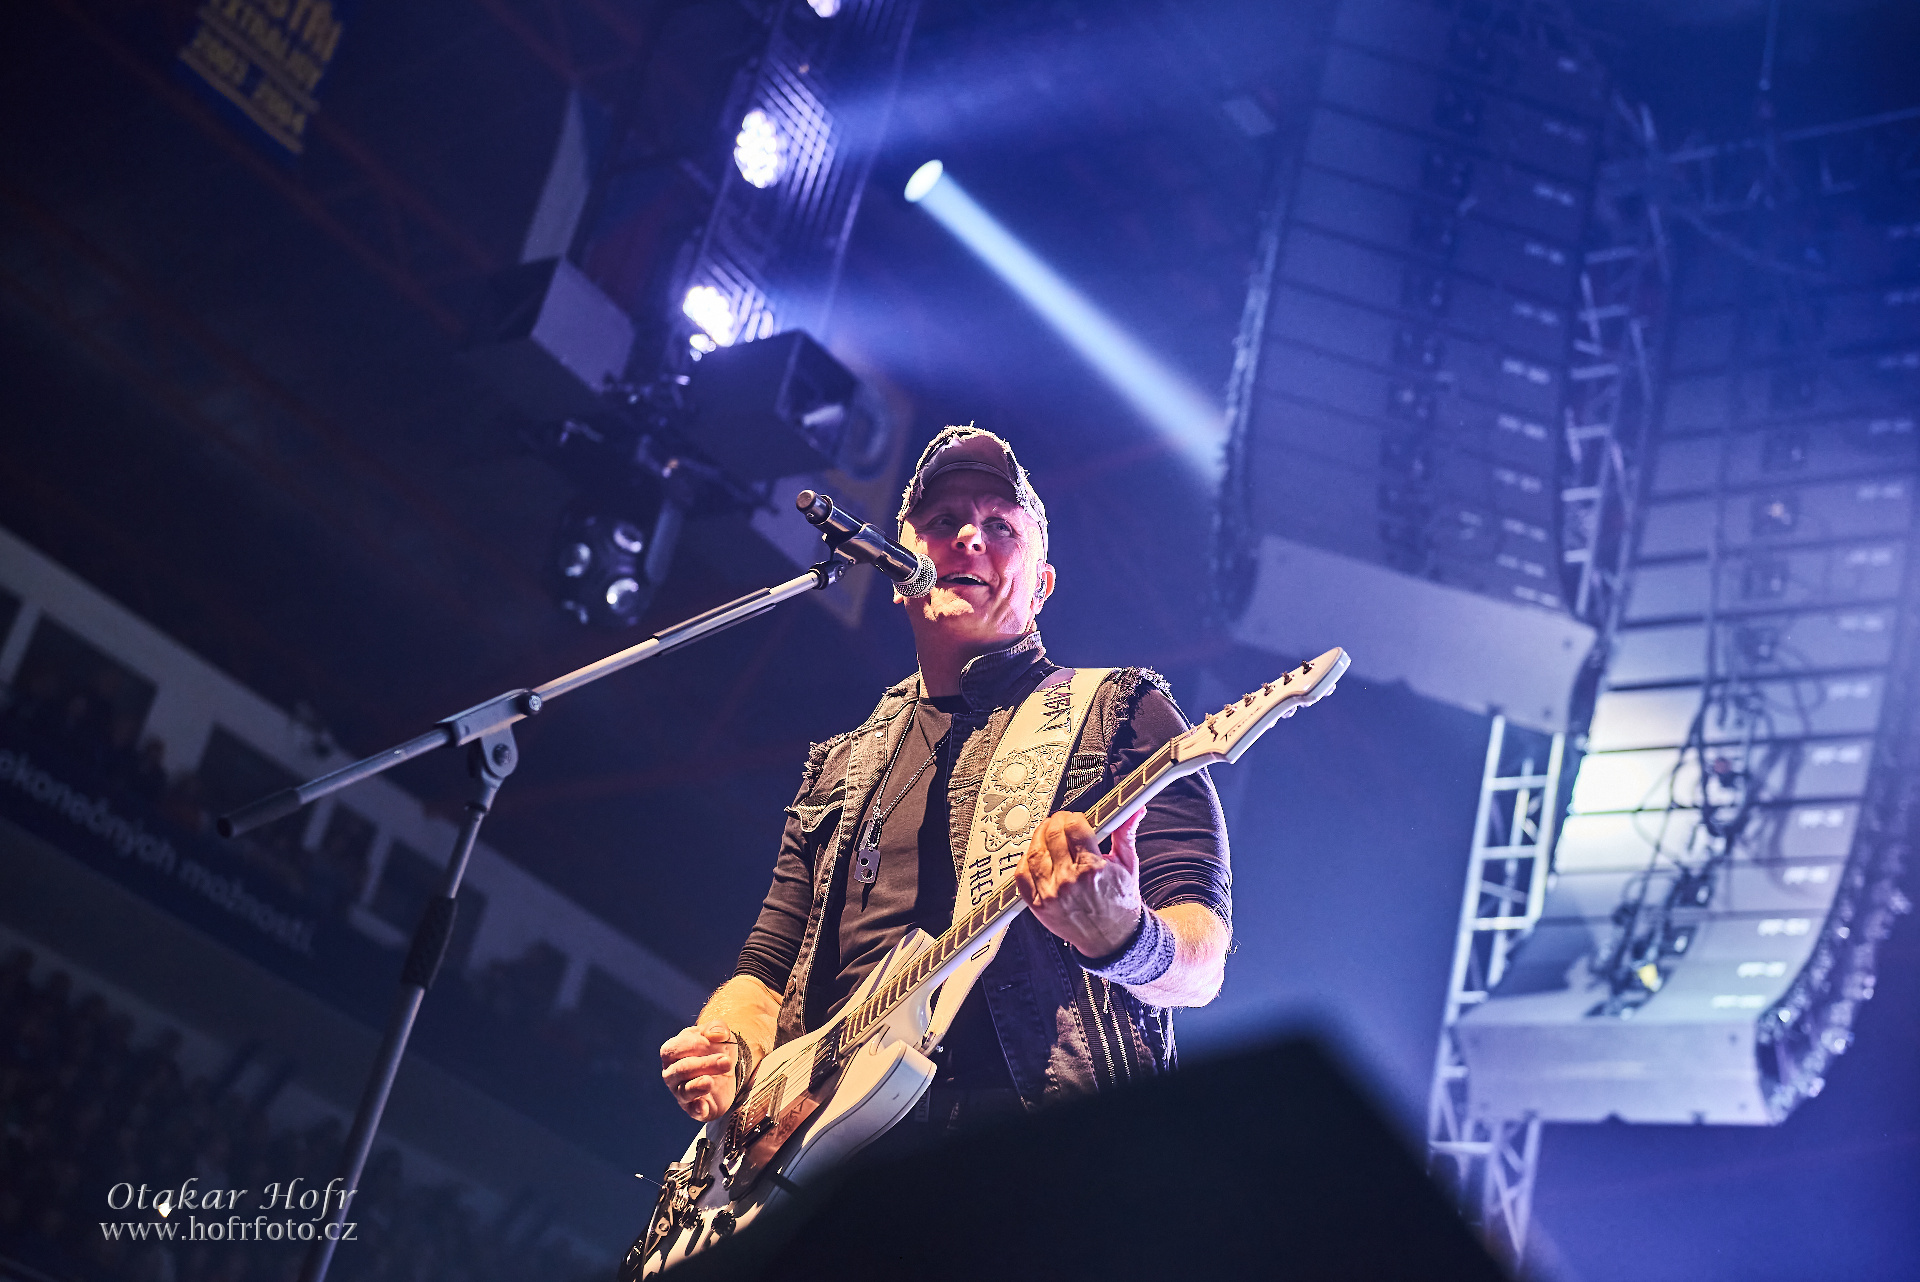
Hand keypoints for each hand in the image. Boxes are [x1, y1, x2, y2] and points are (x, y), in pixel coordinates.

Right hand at [660, 1023, 742, 1121]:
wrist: (727, 1070)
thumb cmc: (716, 1049)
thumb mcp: (719, 1034)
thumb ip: (717, 1028)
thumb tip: (716, 1034)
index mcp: (672, 1053)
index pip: (673, 1050)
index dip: (695, 1045)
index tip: (718, 1041)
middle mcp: (672, 1074)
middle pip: (681, 1070)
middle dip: (705, 1064)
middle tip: (726, 1061)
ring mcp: (681, 1092)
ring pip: (685, 1091)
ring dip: (699, 1086)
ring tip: (710, 1082)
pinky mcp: (695, 1108)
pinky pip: (693, 1110)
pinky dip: (697, 1109)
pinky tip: (703, 1106)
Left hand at [1014, 810, 1144, 958]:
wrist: (1112, 938)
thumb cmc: (1119, 901)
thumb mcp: (1128, 864)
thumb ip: (1126, 832)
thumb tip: (1135, 808)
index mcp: (1093, 869)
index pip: (1074, 827)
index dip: (1074, 817)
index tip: (1077, 818)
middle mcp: (1070, 881)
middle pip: (1052, 835)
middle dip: (1056, 822)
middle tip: (1061, 822)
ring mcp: (1051, 894)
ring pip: (1034, 852)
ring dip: (1039, 836)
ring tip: (1048, 835)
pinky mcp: (1038, 905)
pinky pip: (1021, 875)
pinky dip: (1025, 860)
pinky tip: (1036, 855)